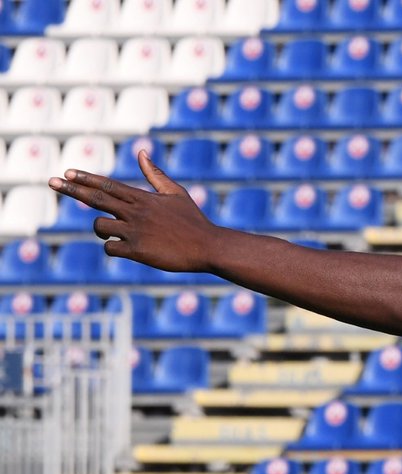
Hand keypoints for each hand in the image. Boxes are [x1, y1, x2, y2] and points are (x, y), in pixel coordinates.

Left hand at [48, 150, 218, 272]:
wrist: (208, 247)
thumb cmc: (193, 220)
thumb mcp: (176, 193)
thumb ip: (155, 174)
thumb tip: (141, 152)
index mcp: (143, 198)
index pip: (107, 184)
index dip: (85, 178)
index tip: (66, 173)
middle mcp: (136, 212)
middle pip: (96, 198)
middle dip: (71, 189)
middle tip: (51, 182)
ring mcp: (135, 231)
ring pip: (100, 226)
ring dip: (101, 229)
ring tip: (113, 233)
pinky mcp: (138, 251)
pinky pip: (110, 248)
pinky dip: (112, 247)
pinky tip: (124, 249)